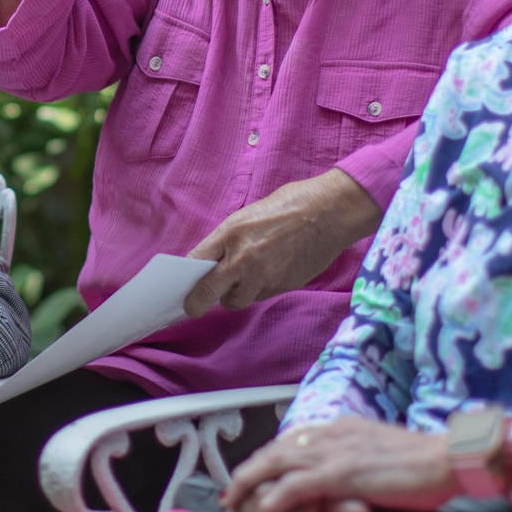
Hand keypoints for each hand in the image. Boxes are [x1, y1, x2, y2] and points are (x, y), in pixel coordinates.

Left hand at [184, 170, 381, 316]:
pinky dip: (258, 290)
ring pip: (237, 300)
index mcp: (230, 235)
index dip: (186, 282)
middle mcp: (243, 260)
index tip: (183, 291)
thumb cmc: (289, 205)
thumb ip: (227, 240)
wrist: (329, 213)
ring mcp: (263, 277)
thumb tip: (211, 262)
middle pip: (209, 294)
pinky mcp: (282, 287)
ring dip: (234, 295)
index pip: (195, 265)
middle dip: (198, 303)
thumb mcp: (247, 215)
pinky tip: (268, 273)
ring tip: (242, 280)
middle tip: (195, 306)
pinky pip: (261, 296)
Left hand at [224, 420, 457, 511]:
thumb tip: (347, 478)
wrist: (452, 459)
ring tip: (232, 503)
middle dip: (249, 469)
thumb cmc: (427, 465)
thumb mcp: (383, 456)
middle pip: (276, 448)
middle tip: (230, 492)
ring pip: (276, 463)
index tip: (253, 473)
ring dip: (250, 484)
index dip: (269, 457)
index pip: (293, 439)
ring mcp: (336, 451)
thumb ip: (359, 462)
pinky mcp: (342, 473)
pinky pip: (296, 487)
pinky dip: (274, 501)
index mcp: (342, 427)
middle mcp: (332, 433)